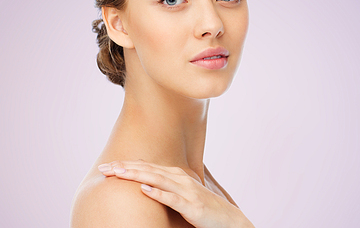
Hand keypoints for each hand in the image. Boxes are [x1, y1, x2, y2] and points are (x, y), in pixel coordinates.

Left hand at [98, 160, 253, 227]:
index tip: (107, 166)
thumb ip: (165, 186)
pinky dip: (158, 193)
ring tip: (119, 173)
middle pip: (149, 170)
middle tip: (105, 167)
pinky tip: (144, 190)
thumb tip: (143, 183)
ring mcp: (187, 192)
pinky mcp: (192, 206)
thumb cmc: (203, 207)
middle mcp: (180, 180)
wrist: (228, 219)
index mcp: (176, 176)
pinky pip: (173, 199)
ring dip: (137, 175)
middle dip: (125, 168)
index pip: (147, 167)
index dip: (127, 165)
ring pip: (157, 180)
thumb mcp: (182, 194)